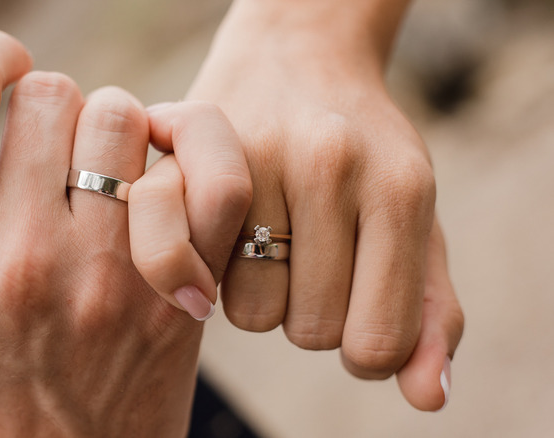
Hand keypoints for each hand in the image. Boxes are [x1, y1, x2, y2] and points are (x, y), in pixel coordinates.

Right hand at [0, 30, 247, 436]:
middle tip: (54, 155)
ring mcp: (104, 273)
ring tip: (104, 175)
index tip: (6, 74)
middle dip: (54, 112)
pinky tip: (166, 177)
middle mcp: (19, 252)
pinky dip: (196, 155)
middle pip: (54, 94)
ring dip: (116, 133)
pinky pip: (207, 176)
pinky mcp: (172, 293)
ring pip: (125, 119)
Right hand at [180, 0, 463, 410]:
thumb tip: (428, 398)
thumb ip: (430, 312)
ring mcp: (255, 155)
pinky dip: (209, 273)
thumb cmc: (364, 154)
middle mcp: (329, 164)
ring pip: (251, 312)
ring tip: (266, 248)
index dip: (368, 348)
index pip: (378, 342)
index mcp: (400, 187)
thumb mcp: (416, 223)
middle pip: (311, 330)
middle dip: (312, 313)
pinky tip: (220, 242)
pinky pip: (194, 268)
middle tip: (312, 265)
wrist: (296, 57)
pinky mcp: (192, 157)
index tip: (359, 312)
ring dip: (261, 298)